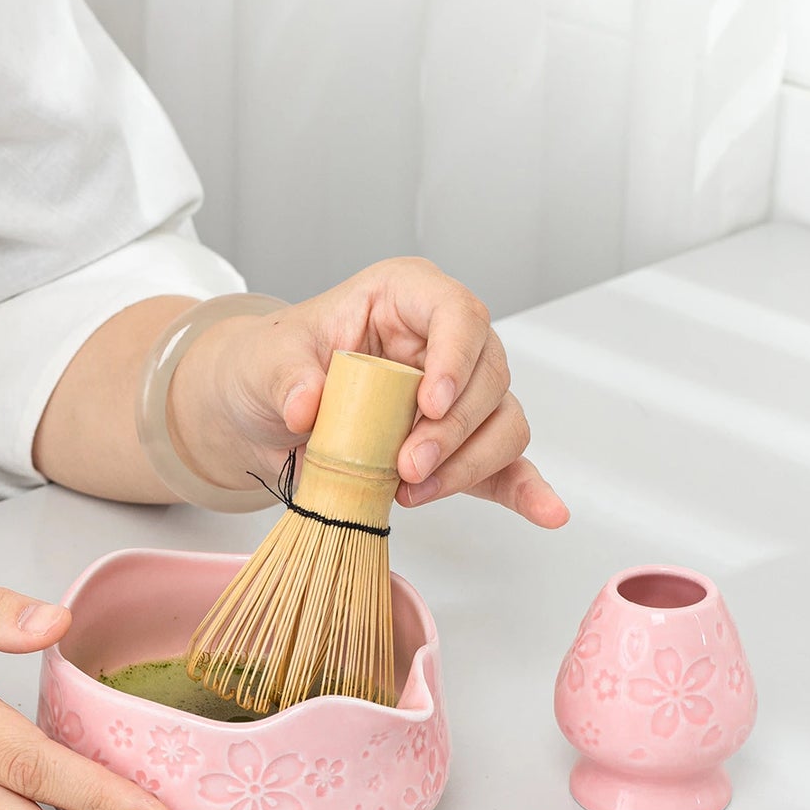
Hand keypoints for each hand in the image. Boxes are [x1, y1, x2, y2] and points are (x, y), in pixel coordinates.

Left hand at [170, 258, 568, 525]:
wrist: (262, 413)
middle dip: (454, 428)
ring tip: (414, 492)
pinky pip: (504, 464)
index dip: (456, 356)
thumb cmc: (272, 368)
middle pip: (487, 375)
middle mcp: (443, 340)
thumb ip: (286, 377)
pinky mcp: (457, 445)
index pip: (457, 311)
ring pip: (501, 421)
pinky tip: (546, 511)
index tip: (431, 402)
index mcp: (405, 297)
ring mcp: (457, 394)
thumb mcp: (263, 362)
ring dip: (469, 462)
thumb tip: (306, 404)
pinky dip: (525, 489)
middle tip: (408, 466)